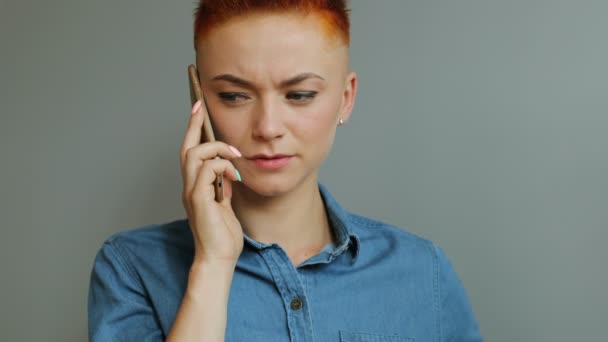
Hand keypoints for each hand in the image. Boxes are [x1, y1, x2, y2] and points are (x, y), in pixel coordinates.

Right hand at [180, 100, 243, 267]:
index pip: (190, 153)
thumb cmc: (223, 236)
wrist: (219, 258)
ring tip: (235, 155)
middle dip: (193, 125)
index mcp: (195, 187)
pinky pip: (207, 171)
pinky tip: (236, 176)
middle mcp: (189, 187)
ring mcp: (192, 193)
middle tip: (201, 108)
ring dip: (216, 149)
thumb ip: (222, 187)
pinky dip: (223, 167)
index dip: (192, 130)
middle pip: (186, 148)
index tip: (197, 109)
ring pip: (195, 155)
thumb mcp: (225, 205)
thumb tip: (227, 172)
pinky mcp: (199, 200)